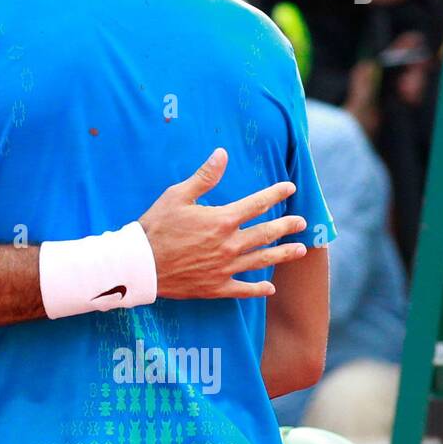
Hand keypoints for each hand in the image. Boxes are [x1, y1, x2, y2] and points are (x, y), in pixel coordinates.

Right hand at [138, 148, 307, 299]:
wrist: (141, 265)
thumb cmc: (156, 227)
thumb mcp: (177, 196)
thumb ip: (204, 177)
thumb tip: (222, 154)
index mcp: (222, 220)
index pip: (257, 204)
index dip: (275, 194)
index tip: (290, 188)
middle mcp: (229, 244)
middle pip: (266, 233)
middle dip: (287, 226)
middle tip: (301, 222)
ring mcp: (225, 268)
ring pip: (261, 260)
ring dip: (283, 255)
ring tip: (300, 250)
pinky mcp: (215, 287)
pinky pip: (243, 289)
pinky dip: (258, 289)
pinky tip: (270, 288)